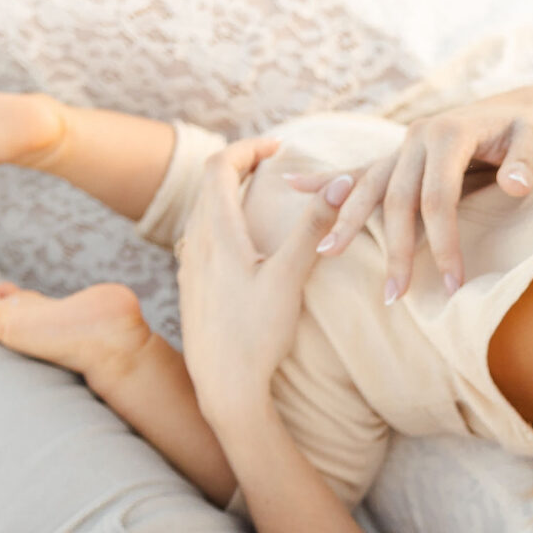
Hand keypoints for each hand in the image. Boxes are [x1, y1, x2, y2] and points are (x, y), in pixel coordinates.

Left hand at [178, 137, 341, 416]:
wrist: (223, 386)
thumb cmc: (256, 334)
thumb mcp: (289, 278)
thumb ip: (314, 227)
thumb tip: (342, 182)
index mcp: (218, 233)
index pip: (221, 167)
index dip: (248, 148)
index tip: (278, 147)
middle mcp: (196, 244)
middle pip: (209, 186)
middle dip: (239, 166)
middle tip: (271, 164)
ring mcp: (190, 267)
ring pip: (202, 212)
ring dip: (228, 194)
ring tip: (259, 196)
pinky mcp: (191, 289)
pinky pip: (200, 238)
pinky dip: (221, 222)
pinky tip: (242, 243)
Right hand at [285, 85, 532, 300]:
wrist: (520, 107)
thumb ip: (527, 161)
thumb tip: (515, 185)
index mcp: (449, 132)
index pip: (438, 197)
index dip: (444, 243)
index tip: (452, 285)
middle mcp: (418, 136)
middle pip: (398, 199)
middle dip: (396, 249)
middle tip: (395, 296)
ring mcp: (403, 145)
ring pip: (370, 187)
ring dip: (349, 222)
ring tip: (328, 252)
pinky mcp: (398, 155)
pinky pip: (359, 170)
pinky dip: (327, 181)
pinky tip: (292, 185)